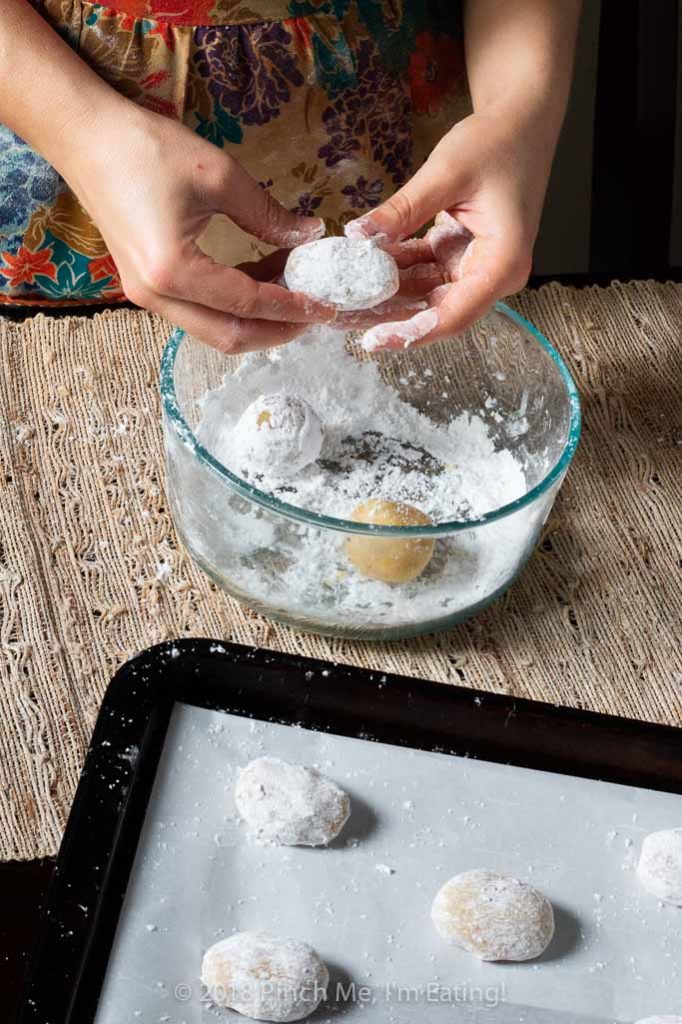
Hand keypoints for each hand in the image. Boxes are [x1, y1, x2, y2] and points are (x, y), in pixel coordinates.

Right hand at [64, 104, 335, 351]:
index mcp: (173, 271)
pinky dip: (235, 304)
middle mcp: (156, 296)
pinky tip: (263, 275)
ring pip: (215, 330)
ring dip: (257, 318)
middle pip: (231, 337)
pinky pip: (200, 311)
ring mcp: (147, 296)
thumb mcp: (218, 175)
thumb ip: (268, 215)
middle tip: (315, 311)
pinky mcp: (147, 286)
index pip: (248, 303)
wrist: (85, 138)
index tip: (327, 305)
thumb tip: (310, 235)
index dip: (293, 306)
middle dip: (278, 330)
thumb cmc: (145, 148)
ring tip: (294, 289)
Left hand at [343, 109, 552, 349]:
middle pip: (436, 312)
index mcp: (502, 263)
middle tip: (342, 321)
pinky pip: (423, 272)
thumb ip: (403, 209)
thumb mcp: (447, 172)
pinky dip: (394, 270)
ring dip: (385, 296)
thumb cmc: (498, 143)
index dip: (412, 333)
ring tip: (342, 301)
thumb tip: (359, 236)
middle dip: (389, 319)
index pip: (454, 315)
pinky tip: (360, 270)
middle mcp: (493, 275)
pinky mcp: (461, 256)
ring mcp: (476, 267)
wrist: (521, 124)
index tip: (375, 340)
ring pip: (425, 295)